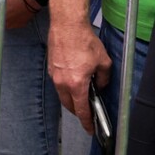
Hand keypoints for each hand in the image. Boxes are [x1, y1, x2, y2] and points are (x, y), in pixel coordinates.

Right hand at [48, 13, 110, 131]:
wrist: (67, 25)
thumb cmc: (84, 41)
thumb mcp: (103, 62)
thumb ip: (103, 78)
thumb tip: (99, 85)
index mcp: (76, 84)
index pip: (80, 109)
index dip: (86, 121)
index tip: (89, 128)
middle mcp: (62, 82)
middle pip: (68, 104)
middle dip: (77, 111)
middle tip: (86, 112)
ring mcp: (54, 74)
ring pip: (61, 94)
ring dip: (70, 98)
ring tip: (81, 95)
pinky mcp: (50, 66)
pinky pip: (58, 83)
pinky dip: (65, 86)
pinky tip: (73, 80)